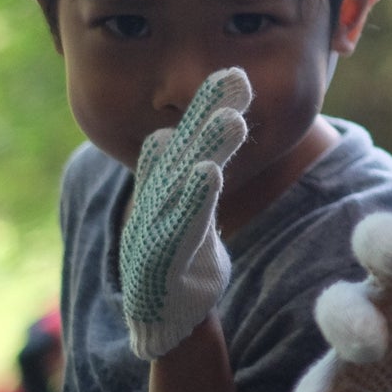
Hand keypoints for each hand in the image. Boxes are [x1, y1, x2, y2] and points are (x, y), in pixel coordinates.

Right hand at [119, 68, 251, 358]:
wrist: (163, 317)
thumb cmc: (179, 257)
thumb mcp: (187, 208)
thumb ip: (188, 170)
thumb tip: (167, 133)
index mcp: (165, 185)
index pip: (187, 137)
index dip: (207, 106)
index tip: (232, 74)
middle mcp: (156, 199)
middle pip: (187, 148)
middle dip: (208, 112)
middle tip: (235, 77)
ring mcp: (155, 226)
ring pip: (185, 179)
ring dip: (207, 147)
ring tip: (232, 118)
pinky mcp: (162, 257)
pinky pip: (182, 223)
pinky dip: (194, 197)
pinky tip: (209, 171)